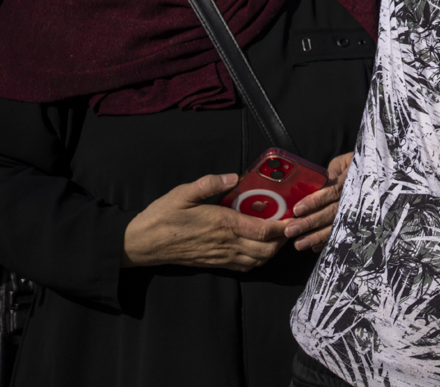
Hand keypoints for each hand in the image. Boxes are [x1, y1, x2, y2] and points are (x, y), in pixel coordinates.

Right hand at [121, 173, 286, 270]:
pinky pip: (244, 266)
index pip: (265, 230)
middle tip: (289, 224)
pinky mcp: (214, 263)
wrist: (141, 244)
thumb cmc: (161, 216)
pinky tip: (258, 247)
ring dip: (272, 250)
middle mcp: (227, 244)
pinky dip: (258, 259)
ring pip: (258, 260)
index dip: (285, 226)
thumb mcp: (183, 193)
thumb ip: (209, 183)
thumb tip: (233, 176)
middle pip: (267, 249)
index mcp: (224, 225)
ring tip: (277, 235)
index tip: (295, 217)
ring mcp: (221, 256)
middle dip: (283, 240)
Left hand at [285, 152, 353, 250]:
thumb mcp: (343, 163)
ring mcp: (358, 211)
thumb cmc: (353, 166)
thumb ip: (331, 173)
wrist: (377, 171)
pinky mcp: (358, 221)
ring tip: (299, 244)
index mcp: (350, 179)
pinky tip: (314, 247)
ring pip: (337, 225)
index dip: (315, 201)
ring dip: (317, 236)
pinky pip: (344, 233)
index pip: (332, 192)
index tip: (298, 209)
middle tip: (291, 230)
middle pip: (332, 212)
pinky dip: (328, 241)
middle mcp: (355, 197)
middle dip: (311, 222)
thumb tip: (315, 185)